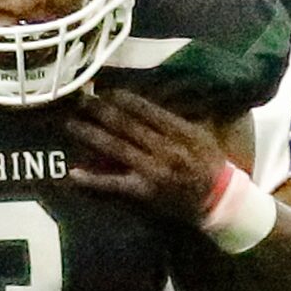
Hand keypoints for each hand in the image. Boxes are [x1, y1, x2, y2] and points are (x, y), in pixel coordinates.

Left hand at [68, 89, 229, 222]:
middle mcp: (164, 147)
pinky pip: (114, 184)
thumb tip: (160, 96)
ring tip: (70, 124)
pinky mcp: (144, 192)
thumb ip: (180, 117)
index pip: (145, 109)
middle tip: (79, 99)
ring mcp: (152, 170)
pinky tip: (74, 173)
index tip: (104, 90)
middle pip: (125, 125)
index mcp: (179, 130)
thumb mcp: (202, 133)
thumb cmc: (211, 165)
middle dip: (100, 110)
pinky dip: (93, 179)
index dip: (121, 98)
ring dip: (90, 135)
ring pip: (116, 148)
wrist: (220, 201)